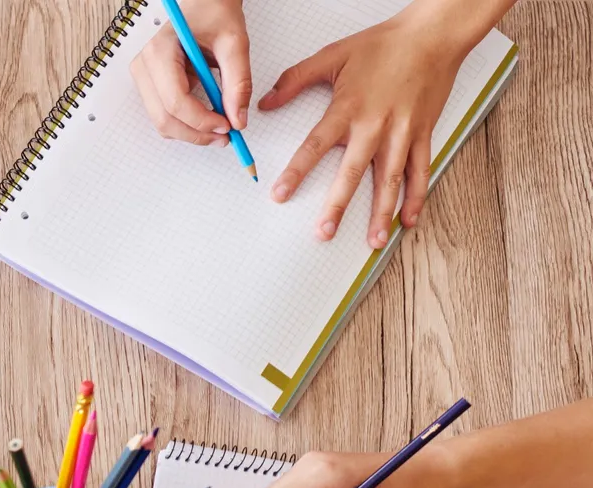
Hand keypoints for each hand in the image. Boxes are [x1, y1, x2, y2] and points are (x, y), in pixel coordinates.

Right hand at [130, 0, 250, 144]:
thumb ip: (238, 81)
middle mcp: (144, 66)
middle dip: (195, 133)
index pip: (175, 101)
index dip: (201, 120)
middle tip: (224, 136)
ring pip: (161, 122)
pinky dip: (185, 123)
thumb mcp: (234, 41)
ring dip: (190, 132)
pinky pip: (163, 114)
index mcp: (160, 51)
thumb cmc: (213, 10)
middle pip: (163, 118)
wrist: (203, 1)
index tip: (227, 126)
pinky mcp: (150, 84)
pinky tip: (206, 116)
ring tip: (218, 128)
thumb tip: (238, 118)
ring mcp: (143, 77)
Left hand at [259, 4, 482, 245]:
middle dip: (338, 205)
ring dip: (382, 212)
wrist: (432, 35)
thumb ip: (295, 80)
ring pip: (390, 180)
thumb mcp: (332, 56)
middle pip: (352, 172)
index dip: (297, 171)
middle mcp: (375, 125)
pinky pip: (420, 171)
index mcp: (348, 108)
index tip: (280, 194)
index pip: (315, 145)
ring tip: (372, 241)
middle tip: (324, 233)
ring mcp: (402, 132)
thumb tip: (266, 102)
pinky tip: (409, 221)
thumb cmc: (383, 44)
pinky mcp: (423, 134)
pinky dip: (417, 197)